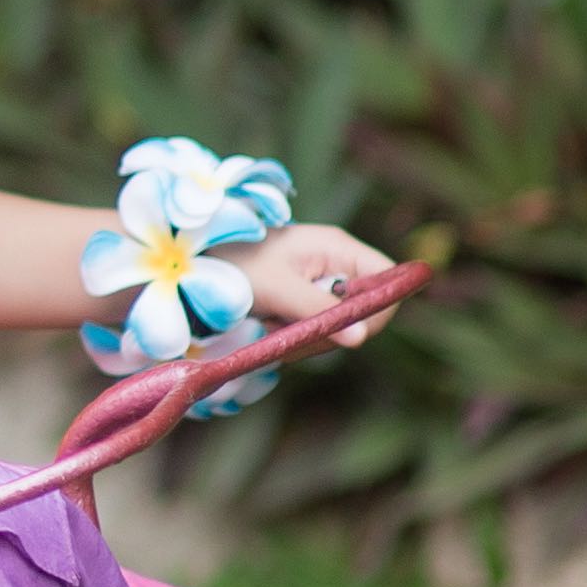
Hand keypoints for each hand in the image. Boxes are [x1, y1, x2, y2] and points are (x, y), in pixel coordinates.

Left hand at [233, 219, 396, 347]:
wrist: (199, 263)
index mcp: (337, 248)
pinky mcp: (308, 298)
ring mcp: (324, 281)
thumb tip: (360, 338)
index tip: (348, 332)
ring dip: (312, 336)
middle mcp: (337, 262)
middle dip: (336, 331)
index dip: (379, 308)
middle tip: (296, 337)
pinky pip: (321, 326)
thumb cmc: (234, 264)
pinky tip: (273, 330)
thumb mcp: (277, 288)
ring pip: (342, 324)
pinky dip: (301, 336)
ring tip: (274, 328)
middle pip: (366, 308)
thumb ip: (318, 310)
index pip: (388, 278)